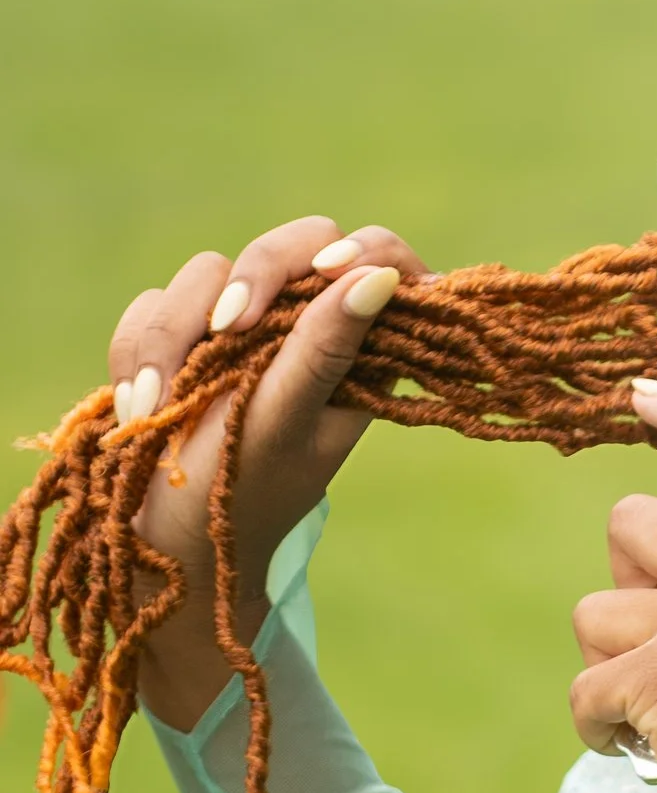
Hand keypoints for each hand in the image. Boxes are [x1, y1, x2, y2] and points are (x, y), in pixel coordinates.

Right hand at [116, 217, 434, 729]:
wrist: (166, 546)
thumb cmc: (240, 495)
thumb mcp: (284, 423)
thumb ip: (324, 349)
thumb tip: (379, 279)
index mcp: (355, 354)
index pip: (381, 263)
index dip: (362, 251)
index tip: (330, 269)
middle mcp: (301, 331)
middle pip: (290, 246)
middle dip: (249, 282)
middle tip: (227, 329)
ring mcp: (239, 331)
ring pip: (208, 272)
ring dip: (174, 335)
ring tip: (155, 405)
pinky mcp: (182, 338)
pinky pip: (154, 305)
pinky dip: (138, 354)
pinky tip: (138, 410)